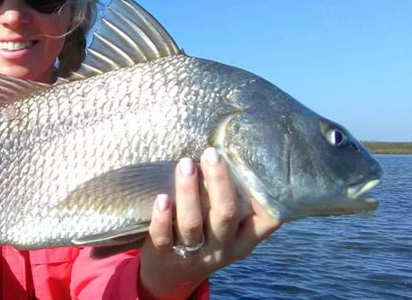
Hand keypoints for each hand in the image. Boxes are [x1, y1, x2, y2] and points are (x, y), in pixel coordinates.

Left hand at [138, 147, 281, 299]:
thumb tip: (228, 152)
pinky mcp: (165, 255)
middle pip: (225, 215)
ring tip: (186, 164)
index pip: (267, 221)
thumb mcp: (225, 231)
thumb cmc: (202, 240)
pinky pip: (164, 237)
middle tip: (211, 154)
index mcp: (241, 239)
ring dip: (189, 192)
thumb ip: (230, 204)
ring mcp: (193, 253)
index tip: (253, 164)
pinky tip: (161, 198)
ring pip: (192, 223)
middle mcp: (221, 247)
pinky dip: (161, 217)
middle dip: (219, 182)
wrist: (170, 276)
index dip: (266, 197)